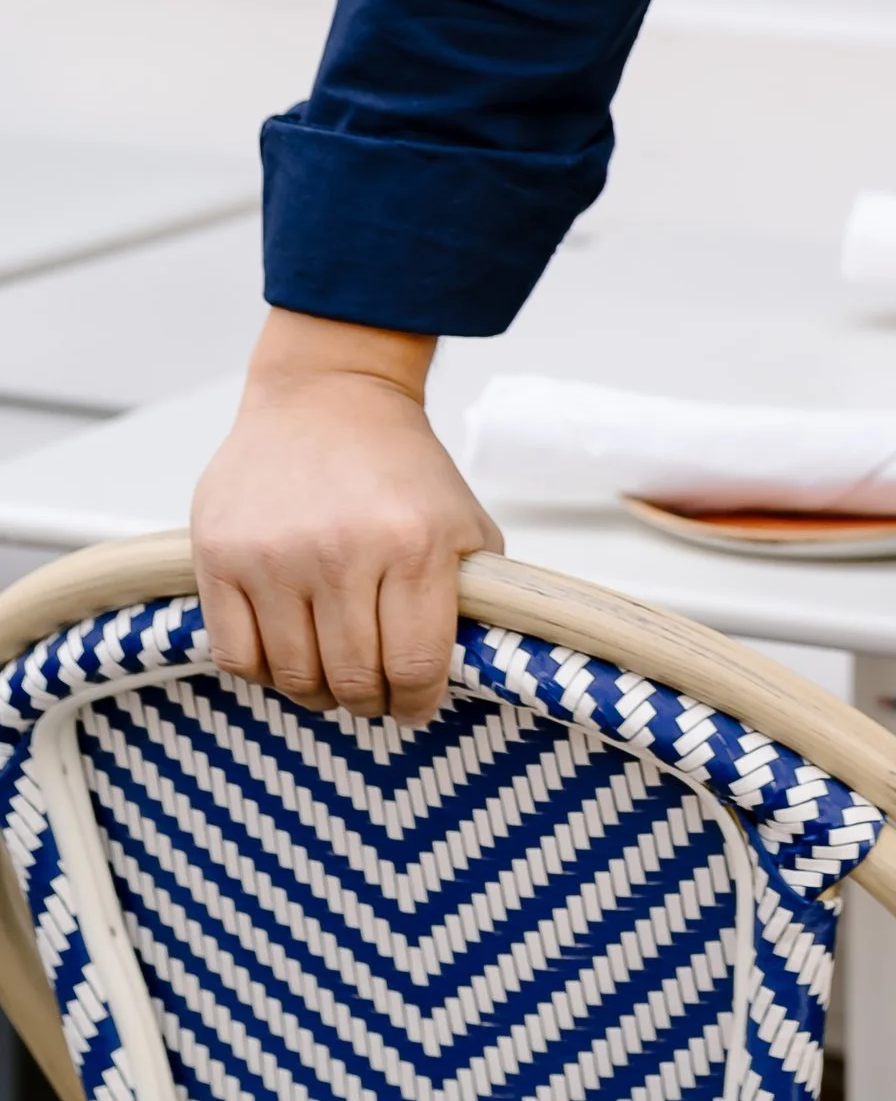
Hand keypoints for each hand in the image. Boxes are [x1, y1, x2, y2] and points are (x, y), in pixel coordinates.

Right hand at [192, 310, 502, 722]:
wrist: (328, 395)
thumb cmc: (398, 465)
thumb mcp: (462, 519)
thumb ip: (469, 595)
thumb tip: (461, 670)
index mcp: (414, 542)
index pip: (415, 666)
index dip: (417, 703)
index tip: (414, 705)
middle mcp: (342, 550)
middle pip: (353, 680)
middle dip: (370, 700)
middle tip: (373, 692)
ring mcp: (275, 554)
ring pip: (295, 677)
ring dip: (319, 691)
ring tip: (332, 672)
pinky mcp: (220, 554)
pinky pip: (236, 656)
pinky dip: (265, 670)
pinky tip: (288, 649)